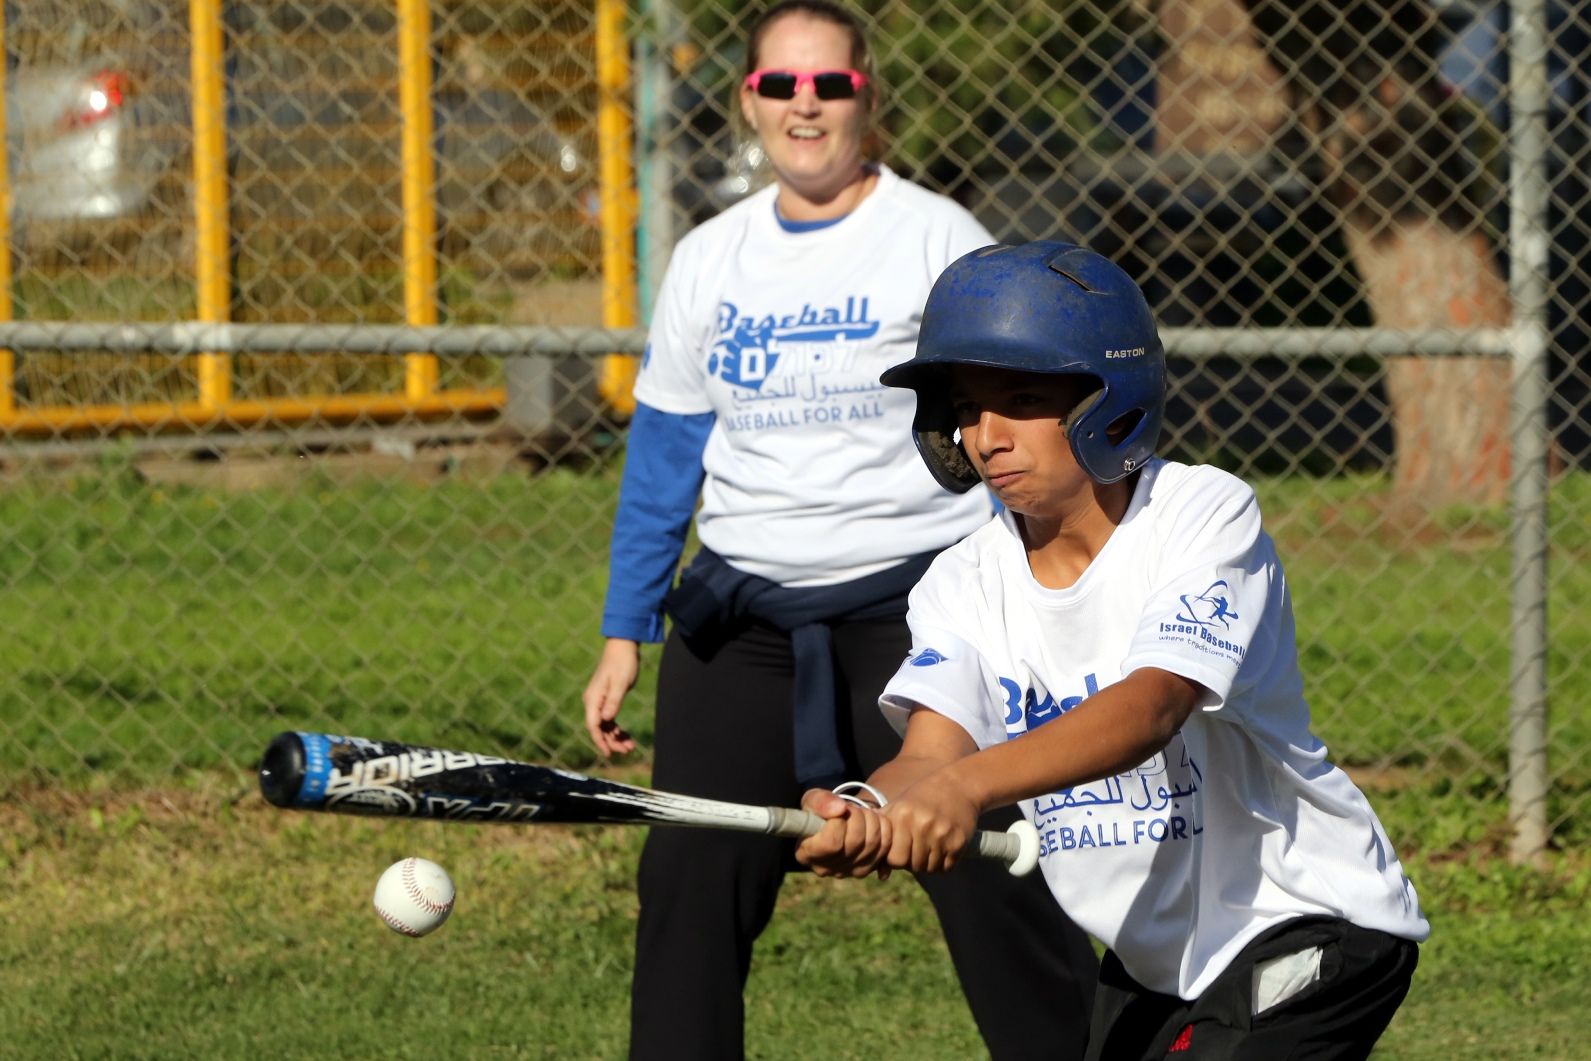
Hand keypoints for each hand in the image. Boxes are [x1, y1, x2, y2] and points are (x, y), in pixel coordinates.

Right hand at [582, 638, 638, 757]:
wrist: (623, 647)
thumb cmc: (622, 663)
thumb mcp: (620, 683)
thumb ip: (613, 701)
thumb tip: (607, 718)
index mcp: (593, 698)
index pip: (593, 725)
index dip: (600, 741)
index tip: (608, 754)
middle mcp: (592, 701)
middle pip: (599, 728)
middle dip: (611, 741)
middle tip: (627, 750)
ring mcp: (598, 701)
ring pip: (604, 726)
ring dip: (615, 737)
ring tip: (630, 746)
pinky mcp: (606, 700)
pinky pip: (609, 719)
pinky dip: (617, 729)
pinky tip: (626, 736)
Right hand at [793, 788, 892, 879]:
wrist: (833, 823)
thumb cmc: (817, 811)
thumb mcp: (812, 800)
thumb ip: (821, 802)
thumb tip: (840, 809)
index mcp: (807, 854)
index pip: (831, 843)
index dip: (839, 821)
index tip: (837, 810)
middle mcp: (827, 869)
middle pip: (855, 842)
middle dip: (856, 816)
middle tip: (850, 808)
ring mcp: (849, 871)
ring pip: (872, 843)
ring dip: (870, 819)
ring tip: (859, 813)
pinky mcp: (868, 868)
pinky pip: (885, 846)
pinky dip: (882, 827)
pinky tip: (871, 820)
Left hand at [882, 777, 981, 874]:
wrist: (957, 786)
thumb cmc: (921, 800)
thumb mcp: (898, 809)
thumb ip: (885, 838)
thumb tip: (881, 875)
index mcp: (903, 816)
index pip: (894, 858)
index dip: (896, 857)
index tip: (901, 848)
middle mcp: (922, 825)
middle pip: (913, 865)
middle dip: (912, 862)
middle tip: (917, 848)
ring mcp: (942, 834)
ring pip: (929, 869)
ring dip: (928, 863)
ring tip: (929, 845)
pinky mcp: (959, 842)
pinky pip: (946, 867)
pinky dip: (943, 862)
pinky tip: (942, 846)